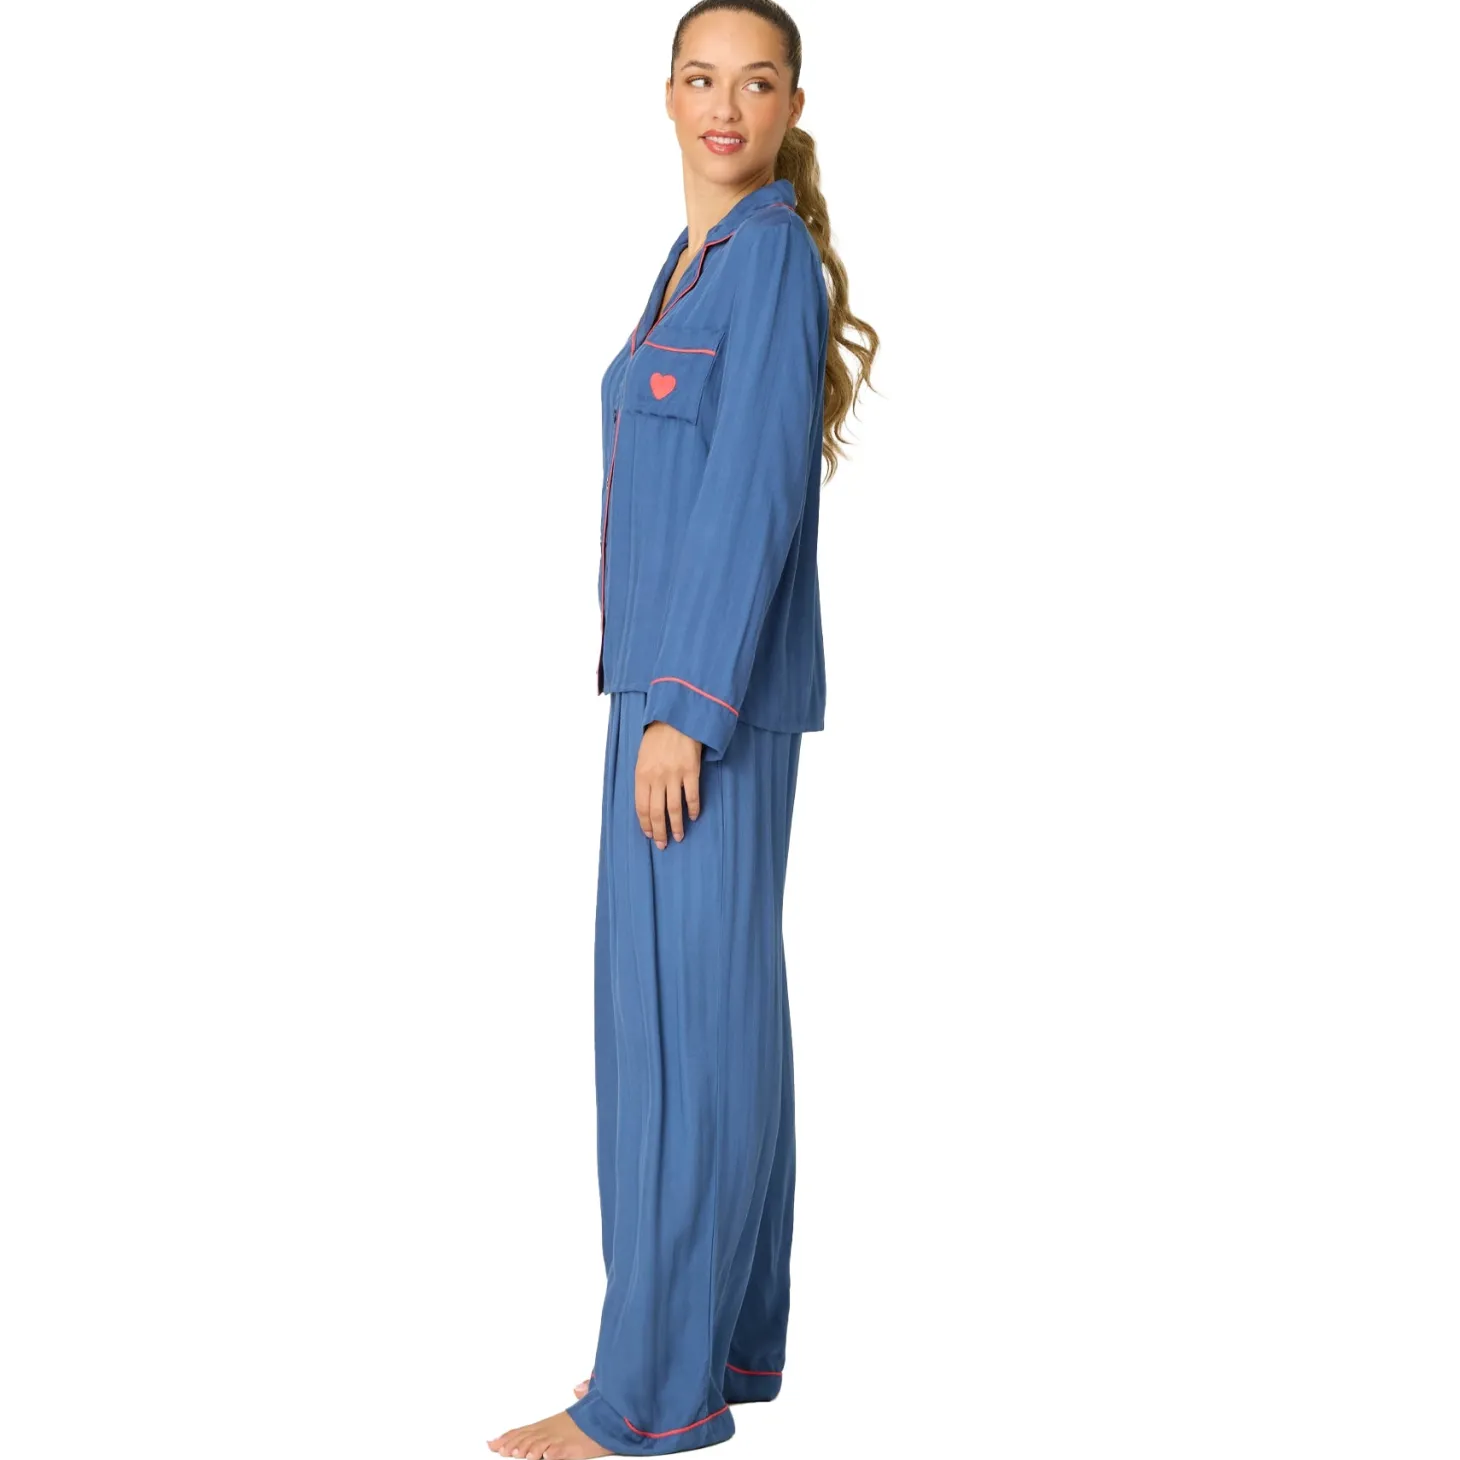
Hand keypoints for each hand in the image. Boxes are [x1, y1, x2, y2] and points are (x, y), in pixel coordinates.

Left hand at [636, 720, 701, 848]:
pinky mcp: (691, 771)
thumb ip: (643, 778)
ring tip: (679, 837)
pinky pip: (692, 796)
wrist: (676, 718)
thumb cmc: (657, 737)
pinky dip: (693, 809)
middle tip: (663, 845)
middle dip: (659, 832)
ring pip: (674, 809)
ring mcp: (674, 776)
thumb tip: (647, 800)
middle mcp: (656, 778)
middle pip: (656, 812)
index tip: (649, 835)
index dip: (645, 824)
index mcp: (641, 775)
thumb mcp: (642, 757)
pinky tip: (694, 816)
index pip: (641, 807)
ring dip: (676, 826)